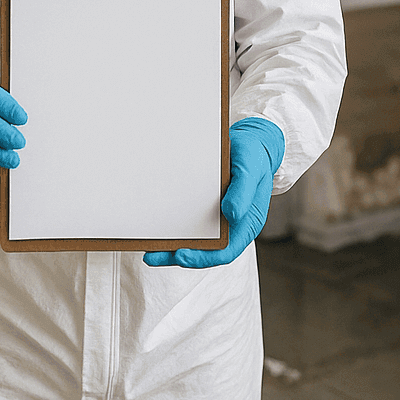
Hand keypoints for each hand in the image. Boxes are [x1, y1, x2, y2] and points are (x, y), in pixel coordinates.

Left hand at [144, 117, 284, 268]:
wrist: (248, 141)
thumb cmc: (253, 157)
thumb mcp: (250, 170)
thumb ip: (243, 192)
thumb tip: (231, 214)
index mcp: (245, 225)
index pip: (225, 252)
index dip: (202, 258)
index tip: (181, 255)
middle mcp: (229, 226)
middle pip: (204, 251)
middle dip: (177, 256)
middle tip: (152, 256)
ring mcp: (215, 218)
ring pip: (192, 240)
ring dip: (169, 246)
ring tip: (147, 249)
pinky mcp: (202, 207)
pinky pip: (186, 221)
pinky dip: (171, 226)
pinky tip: (154, 226)